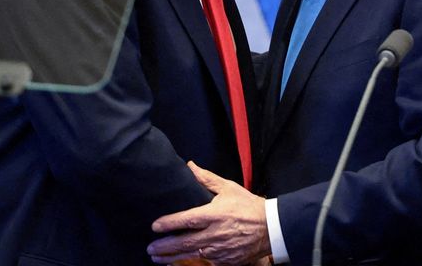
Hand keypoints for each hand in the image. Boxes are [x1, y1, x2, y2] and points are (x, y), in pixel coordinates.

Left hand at [148, 161, 270, 264]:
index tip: (154, 226)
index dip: (168, 223)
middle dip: (164, 247)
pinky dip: (189, 263)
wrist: (272, 228)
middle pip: (184, 242)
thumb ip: (206, 179)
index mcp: (214, 215)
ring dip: (172, 258)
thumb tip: (189, 165)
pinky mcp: (226, 261)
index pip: (186, 220)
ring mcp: (220, 250)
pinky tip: (178, 263)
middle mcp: (215, 234)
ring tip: (157, 258)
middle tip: (150, 247)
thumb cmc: (249, 206)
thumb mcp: (228, 188)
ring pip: (191, 255)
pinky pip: (204, 263)